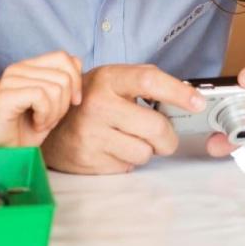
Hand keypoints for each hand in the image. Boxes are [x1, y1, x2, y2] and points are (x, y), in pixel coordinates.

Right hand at [0, 51, 82, 147]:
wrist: (4, 153)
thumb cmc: (27, 130)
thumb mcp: (54, 104)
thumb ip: (64, 81)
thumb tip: (78, 62)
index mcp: (28, 66)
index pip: (63, 57)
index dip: (76, 81)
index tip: (74, 102)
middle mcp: (17, 69)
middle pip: (63, 76)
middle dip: (64, 104)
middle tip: (50, 119)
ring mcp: (10, 80)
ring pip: (55, 89)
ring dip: (54, 114)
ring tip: (41, 123)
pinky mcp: (6, 95)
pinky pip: (41, 97)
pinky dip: (45, 116)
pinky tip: (35, 124)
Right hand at [41, 64, 204, 173]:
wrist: (47, 122)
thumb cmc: (88, 100)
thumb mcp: (111, 80)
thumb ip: (145, 82)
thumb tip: (186, 95)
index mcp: (108, 79)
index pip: (149, 81)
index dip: (178, 92)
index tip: (197, 103)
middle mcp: (98, 105)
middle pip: (156, 127)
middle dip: (167, 138)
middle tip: (162, 136)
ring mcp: (91, 134)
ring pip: (144, 152)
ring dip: (144, 150)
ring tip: (126, 139)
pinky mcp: (88, 159)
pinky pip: (127, 167)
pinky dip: (126, 161)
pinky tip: (111, 149)